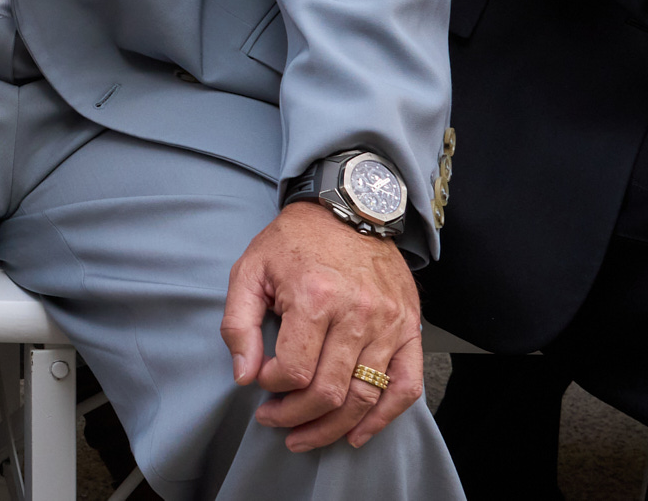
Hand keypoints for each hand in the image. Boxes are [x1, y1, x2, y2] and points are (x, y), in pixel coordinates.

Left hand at [222, 200, 423, 451]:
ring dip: (331, 427)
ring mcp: (389, 324)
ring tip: (304, 436)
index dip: (270, 386)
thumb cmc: (293, 241)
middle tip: (273, 421)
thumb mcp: (249, 269)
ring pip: (364, 397)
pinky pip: (405, 387)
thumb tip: (242, 375)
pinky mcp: (410, 330)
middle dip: (295, 416)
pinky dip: (383, 418)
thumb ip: (238, 323)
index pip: (292, 369)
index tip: (258, 382)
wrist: (348, 211)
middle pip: (329, 391)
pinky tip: (356, 433)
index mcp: (314, 297)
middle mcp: (358, 314)